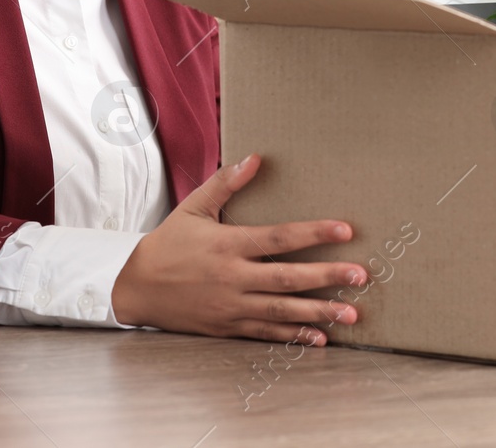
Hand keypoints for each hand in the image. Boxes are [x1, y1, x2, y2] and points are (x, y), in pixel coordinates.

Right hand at [111, 153, 366, 345]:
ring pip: (282, 310)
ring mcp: (231, 306)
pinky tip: (319, 338)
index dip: (314, 234)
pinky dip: (293, 337)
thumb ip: (225, 184)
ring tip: (351, 314)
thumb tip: (254, 157)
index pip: (279, 238)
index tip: (345, 230)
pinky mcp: (227, 327)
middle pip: (287, 278)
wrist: (135, 287)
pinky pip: (266, 333)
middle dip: (327, 277)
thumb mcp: (193, 208)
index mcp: (228, 245)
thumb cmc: (168, 243)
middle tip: (361, 276)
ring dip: (319, 313)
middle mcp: (233, 278)